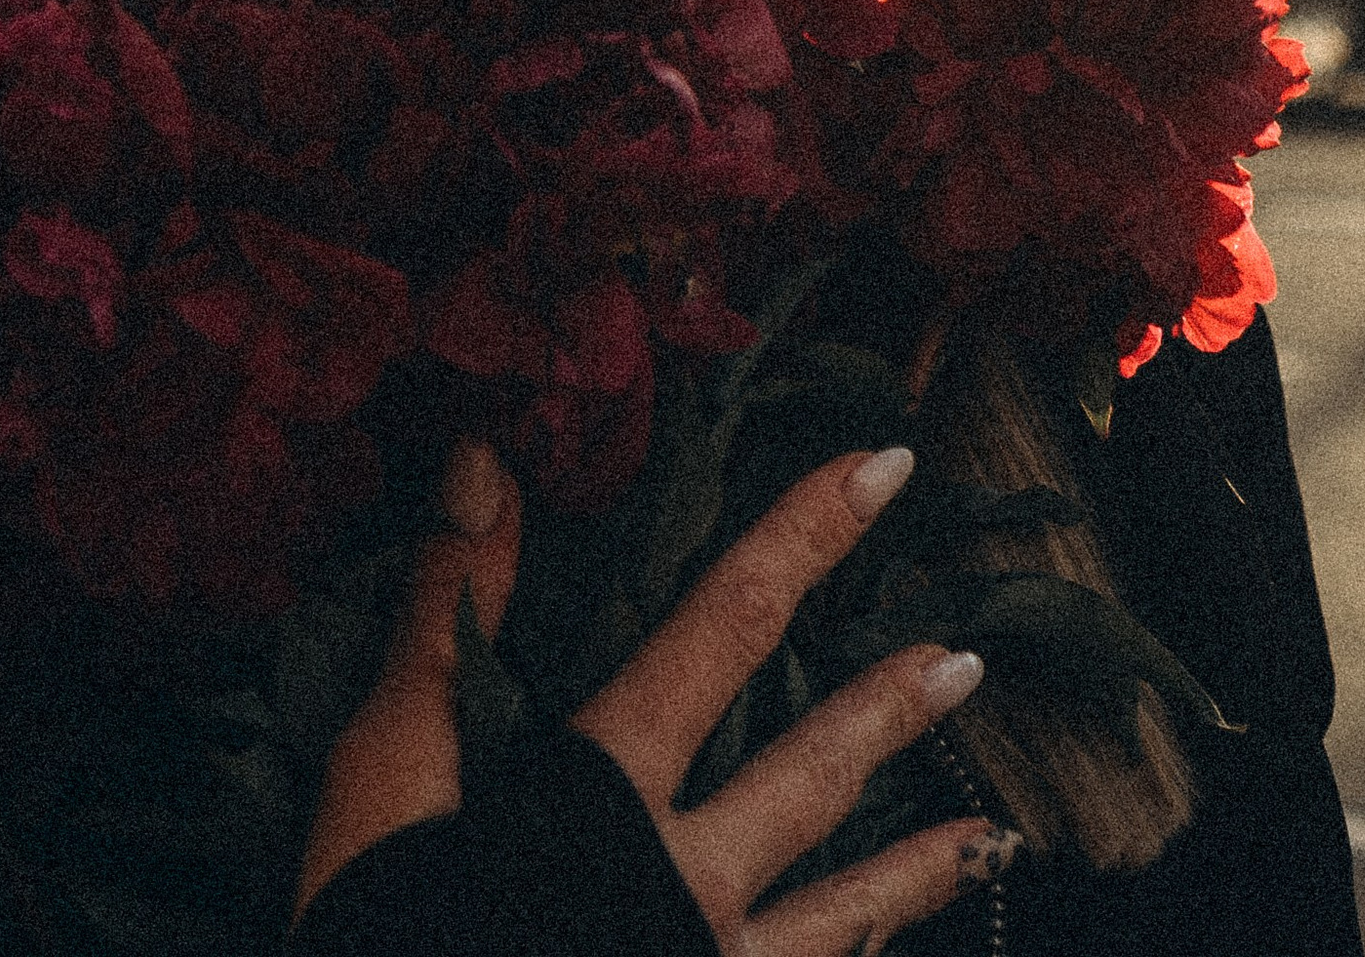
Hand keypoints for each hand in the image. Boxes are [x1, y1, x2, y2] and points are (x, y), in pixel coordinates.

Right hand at [295, 439, 1018, 952]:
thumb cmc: (374, 928)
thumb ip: (446, 609)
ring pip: (840, 919)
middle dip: (889, 707)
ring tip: (990, 834)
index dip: (803, 536)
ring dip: (918, 869)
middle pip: (809, 774)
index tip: (882, 468)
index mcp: (604, 794)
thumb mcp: (386, 764)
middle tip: (968, 658)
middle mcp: (680, 883)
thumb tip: (489, 454)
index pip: (723, 625)